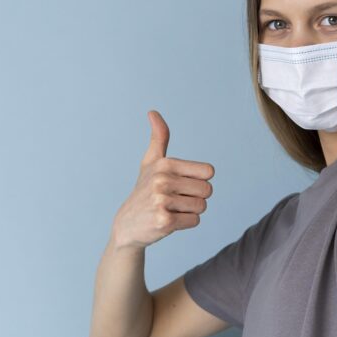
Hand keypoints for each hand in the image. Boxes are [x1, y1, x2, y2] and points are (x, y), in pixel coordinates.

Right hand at [110, 110, 214, 249]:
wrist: (128, 225)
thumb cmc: (144, 190)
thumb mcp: (151, 162)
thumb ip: (158, 138)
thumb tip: (153, 112)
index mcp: (165, 164)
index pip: (209, 172)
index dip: (199, 180)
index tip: (182, 184)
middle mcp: (162, 180)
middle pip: (207, 190)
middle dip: (196, 197)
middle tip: (176, 200)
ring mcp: (162, 201)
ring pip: (202, 206)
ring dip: (191, 211)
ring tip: (171, 209)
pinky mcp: (164, 221)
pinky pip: (194, 221)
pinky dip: (186, 223)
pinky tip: (169, 220)